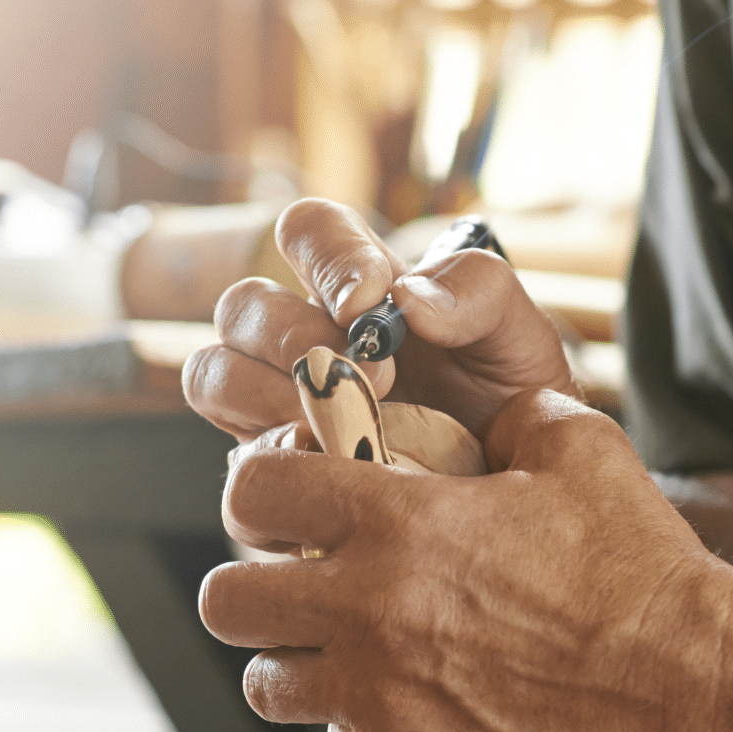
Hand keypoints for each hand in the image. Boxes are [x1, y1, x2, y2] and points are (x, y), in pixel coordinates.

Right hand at [182, 198, 575, 443]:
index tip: (364, 301)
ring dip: (266, 398)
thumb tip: (410, 298)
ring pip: (213, 375)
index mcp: (358, 287)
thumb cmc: (513, 404)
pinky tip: (333, 482)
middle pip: (242, 305)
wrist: (516, 500)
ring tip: (335, 430)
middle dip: (294, 338)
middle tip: (371, 380)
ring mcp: (275, 403)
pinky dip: (274, 470)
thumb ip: (480, 293)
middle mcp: (300, 336)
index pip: (308, 231)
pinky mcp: (272, 471)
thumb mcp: (519, 338)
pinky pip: (234, 465)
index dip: (323, 256)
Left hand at [199, 388, 732, 731]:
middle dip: (255, 579)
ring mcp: (380, 695)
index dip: (262, 482)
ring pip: (263, 682)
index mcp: (397, 522)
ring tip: (345, 640)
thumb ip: (511, 415)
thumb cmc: (640, 565)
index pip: (252, 490)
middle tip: (301, 575)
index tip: (293, 491)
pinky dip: (357, 716)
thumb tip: (487, 409)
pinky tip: (411, 691)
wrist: (694, 690)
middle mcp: (369, 610)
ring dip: (293, 656)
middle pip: (226, 600)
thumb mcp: (579, 448)